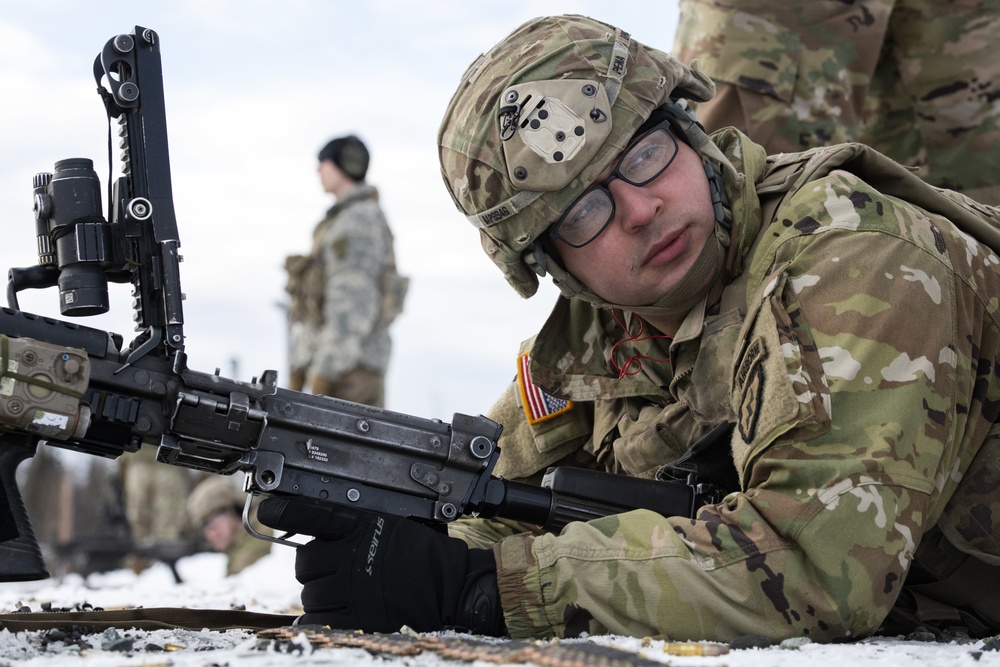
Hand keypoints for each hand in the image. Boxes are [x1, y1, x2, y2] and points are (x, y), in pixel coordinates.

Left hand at [257, 497, 505, 634]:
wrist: (450, 586)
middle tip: (333, 569)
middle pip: (305, 563)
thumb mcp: (391, 524)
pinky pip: (317, 621)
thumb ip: (356, 526)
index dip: (287, 513)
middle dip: (314, 567)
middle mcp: (352, 556)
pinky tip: (325, 616)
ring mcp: (353, 589)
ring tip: (340, 592)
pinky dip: (316, 620)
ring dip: (318, 594)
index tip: (269, 511)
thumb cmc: (423, 554)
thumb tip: (322, 530)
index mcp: (361, 527)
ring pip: (309, 593)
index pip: (313, 516)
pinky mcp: (357, 617)